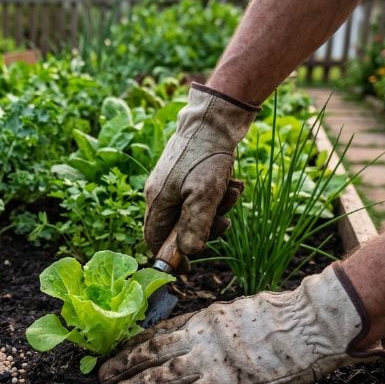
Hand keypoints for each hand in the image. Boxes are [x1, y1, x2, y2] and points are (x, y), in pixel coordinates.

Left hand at [99, 265, 383, 383]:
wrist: (309, 324)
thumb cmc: (281, 317)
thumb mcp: (237, 310)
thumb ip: (212, 323)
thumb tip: (195, 332)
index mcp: (204, 318)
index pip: (160, 331)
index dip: (135, 343)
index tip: (117, 350)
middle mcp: (201, 337)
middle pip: (152, 351)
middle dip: (125, 363)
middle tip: (103, 375)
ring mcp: (212, 361)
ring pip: (162, 374)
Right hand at [144, 83, 257, 258]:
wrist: (215, 118)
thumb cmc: (206, 156)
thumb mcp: (203, 196)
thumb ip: (194, 227)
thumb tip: (187, 253)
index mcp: (157, 200)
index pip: (154, 240)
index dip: (170, 255)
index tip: (190, 265)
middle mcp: (161, 193)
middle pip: (178, 229)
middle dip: (204, 227)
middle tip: (222, 220)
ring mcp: (174, 183)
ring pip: (194, 212)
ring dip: (217, 209)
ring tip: (231, 191)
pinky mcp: (188, 174)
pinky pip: (202, 196)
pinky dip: (218, 194)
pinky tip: (231, 182)